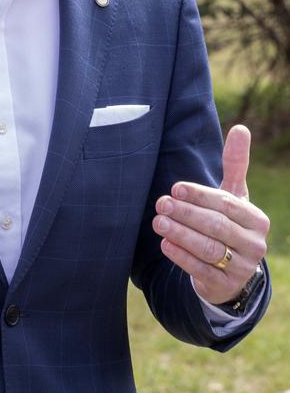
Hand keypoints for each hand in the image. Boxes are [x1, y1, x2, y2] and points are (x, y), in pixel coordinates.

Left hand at [152, 124, 268, 304]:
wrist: (232, 270)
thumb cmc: (229, 222)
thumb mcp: (234, 195)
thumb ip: (236, 164)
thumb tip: (240, 128)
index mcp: (256, 219)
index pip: (226, 204)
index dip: (199, 195)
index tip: (174, 189)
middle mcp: (254, 244)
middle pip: (217, 226)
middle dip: (186, 214)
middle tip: (160, 204)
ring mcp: (242, 268)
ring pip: (209, 248)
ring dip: (181, 234)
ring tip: (158, 222)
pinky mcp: (225, 286)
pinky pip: (202, 271)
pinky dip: (182, 257)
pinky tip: (165, 244)